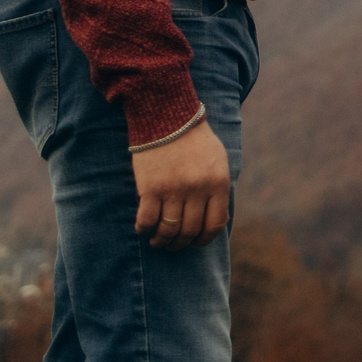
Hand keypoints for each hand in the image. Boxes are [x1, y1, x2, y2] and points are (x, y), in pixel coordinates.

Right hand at [132, 120, 230, 247]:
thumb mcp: (218, 161)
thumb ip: (219, 188)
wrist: (168, 116)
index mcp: (218, 183)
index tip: (195, 242)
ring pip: (168, 230)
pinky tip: (143, 228)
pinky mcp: (151, 188)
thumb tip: (216, 220)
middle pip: (190, 231)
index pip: (214, 225)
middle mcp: (198, 189)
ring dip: (161, 241)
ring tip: (157, 241)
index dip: (203, 240)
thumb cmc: (194, 140)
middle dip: (180, 243)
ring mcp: (174, 190)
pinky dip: (144, 229)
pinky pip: (147, 220)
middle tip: (172, 244)